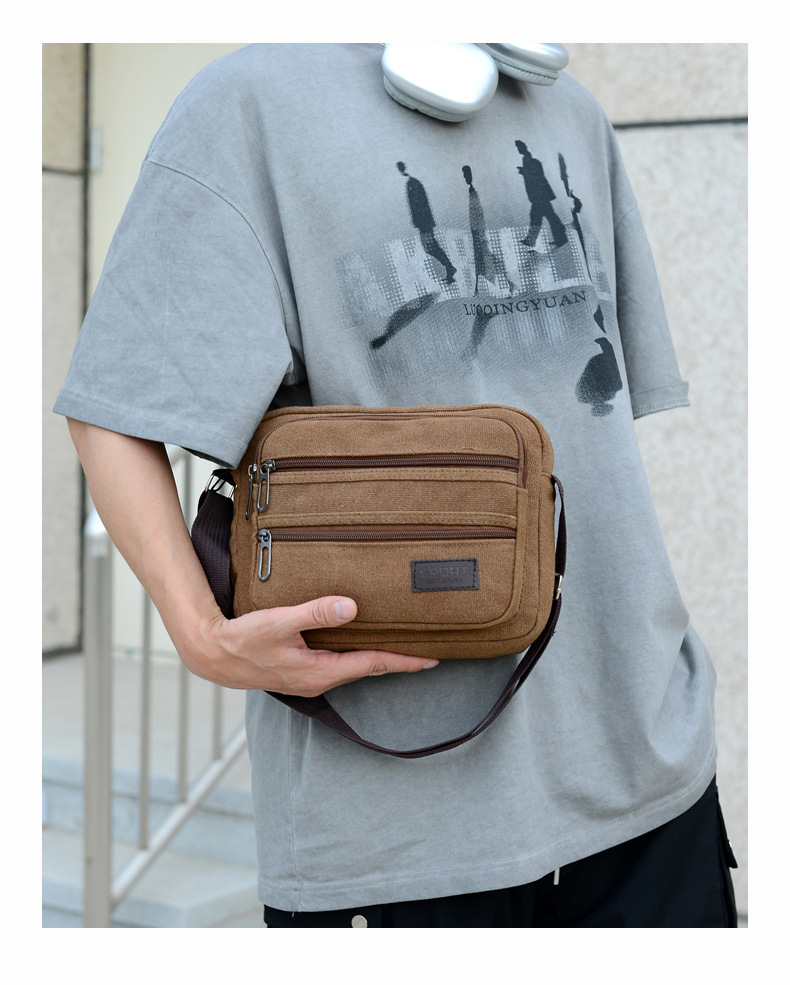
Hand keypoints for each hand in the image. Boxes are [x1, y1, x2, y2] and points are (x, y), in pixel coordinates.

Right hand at [181, 595, 438, 695]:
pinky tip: (361, 639)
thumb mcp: (279, 622)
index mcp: (320, 671)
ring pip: (354, 665)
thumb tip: (351, 607)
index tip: (433, 658)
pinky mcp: (301, 670)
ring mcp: (310, 677)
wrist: (213, 654)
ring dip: (379, 656)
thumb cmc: (243, 639)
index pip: (373, 664)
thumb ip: (315, 613)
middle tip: (429, 650)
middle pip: (369, 667)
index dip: (404, 660)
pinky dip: (358, 652)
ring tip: (403, 643)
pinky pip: (339, 661)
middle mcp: (320, 679)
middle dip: (399, 660)